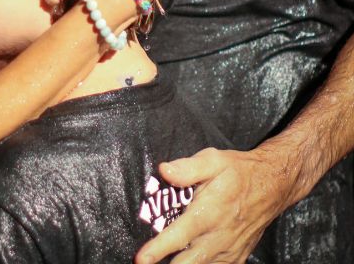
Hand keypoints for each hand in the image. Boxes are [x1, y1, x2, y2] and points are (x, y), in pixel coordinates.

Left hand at [135, 145, 289, 263]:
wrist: (272, 186)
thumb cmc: (238, 171)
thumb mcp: (213, 160)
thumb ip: (188, 167)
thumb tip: (164, 170)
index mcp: (208, 212)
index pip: (179, 235)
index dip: (158, 249)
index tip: (141, 259)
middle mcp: (218, 236)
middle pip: (187, 263)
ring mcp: (228, 250)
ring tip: (165, 263)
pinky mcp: (236, 257)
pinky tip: (188, 260)